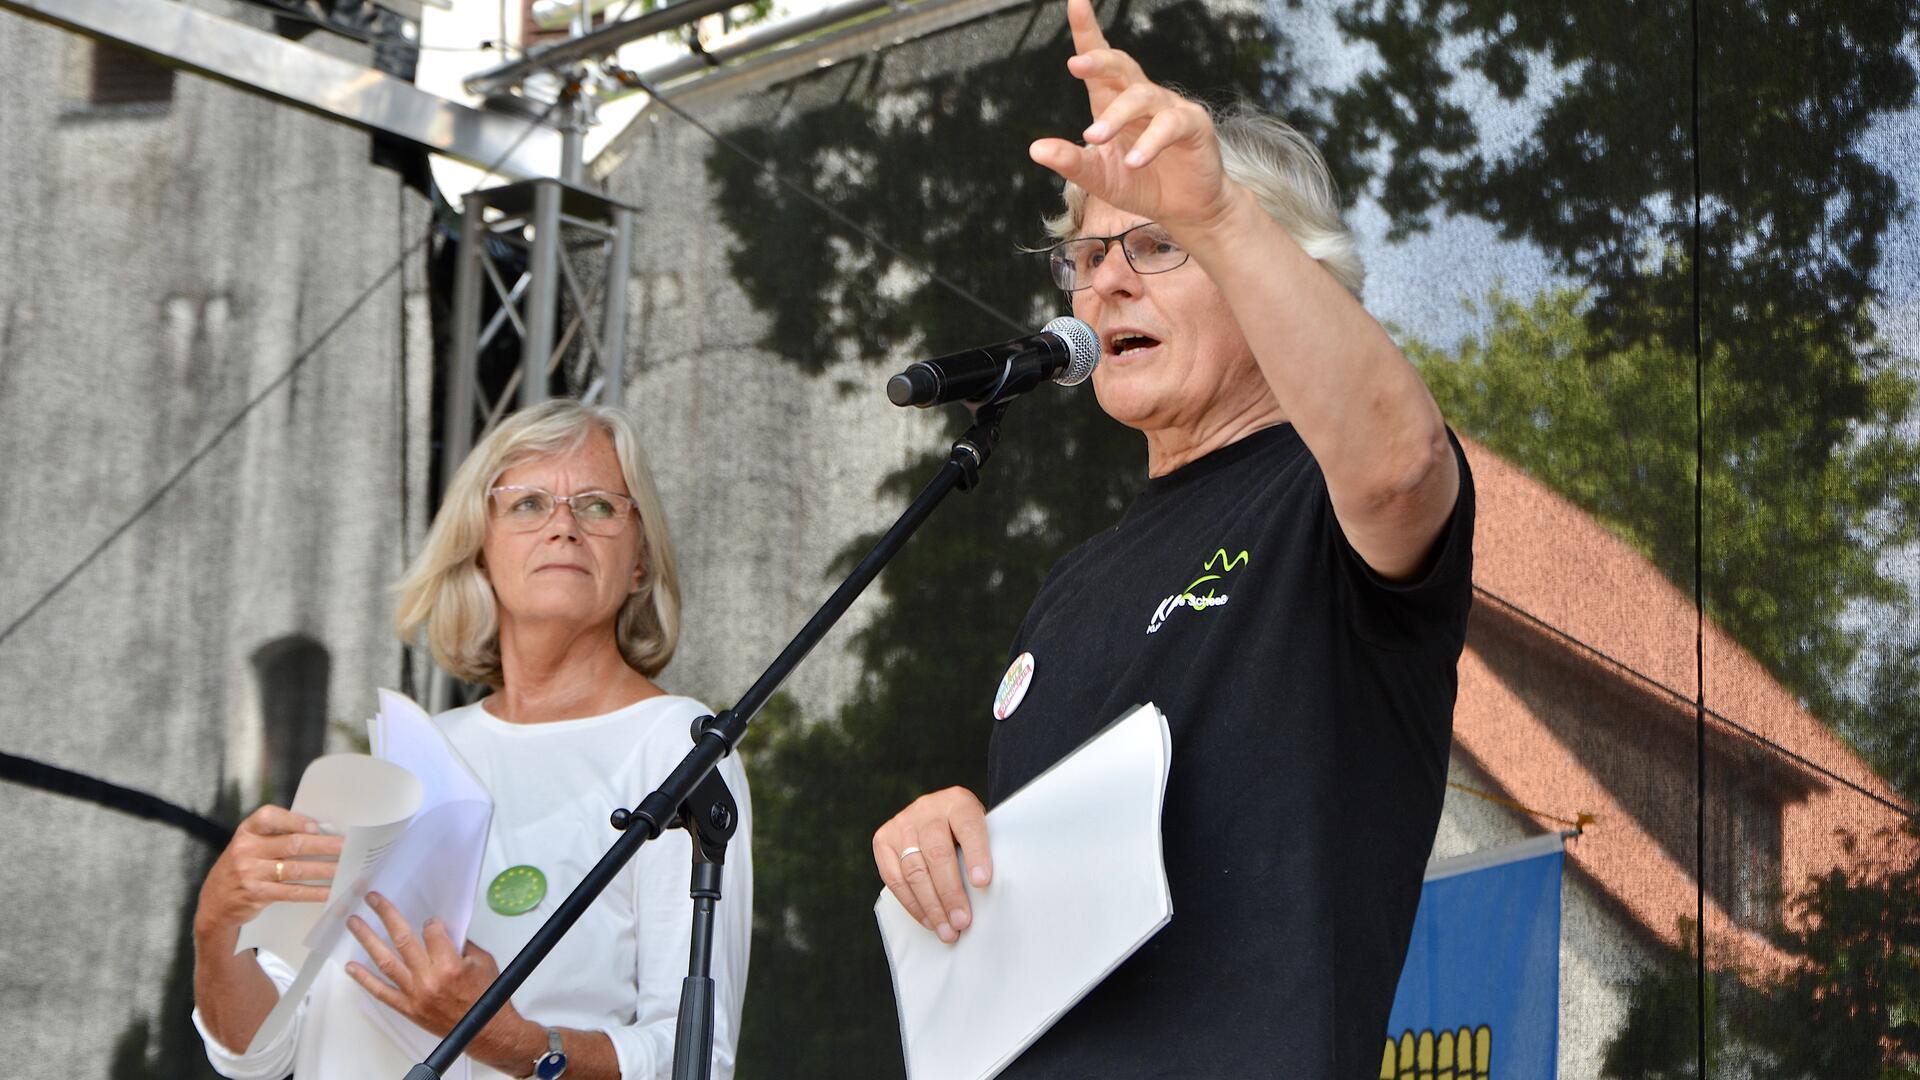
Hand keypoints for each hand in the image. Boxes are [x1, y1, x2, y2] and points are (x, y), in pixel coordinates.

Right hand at [194, 805, 341, 934]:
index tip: (317, 826)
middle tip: (348, 846)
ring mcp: (250, 873)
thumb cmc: (242, 867)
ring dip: (326, 869)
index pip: (269, 817)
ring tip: (347, 867)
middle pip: (292, 844)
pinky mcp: (257, 894)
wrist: (214, 903)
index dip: (295, 820)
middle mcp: (246, 850)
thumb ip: (276, 837)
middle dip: (324, 845)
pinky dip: (315, 891)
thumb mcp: (250, 846)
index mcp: (246, 832)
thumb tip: (320, 831)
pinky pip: (293, 892)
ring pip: (297, 869)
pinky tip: (331, 891)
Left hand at [344, 893, 532, 1066]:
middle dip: (386, 914)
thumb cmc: (487, 997)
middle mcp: (429, 978)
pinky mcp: (407, 1008)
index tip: (431, 923)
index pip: (431, 931)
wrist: (486, 1032)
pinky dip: (364, 979)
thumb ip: (461, 945)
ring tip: (354, 923)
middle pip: (402, 939)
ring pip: (386, 961)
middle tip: (372, 898)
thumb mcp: (483, 962)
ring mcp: (415, 994)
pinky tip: (351, 966)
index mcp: (450, 964)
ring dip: (368, 939)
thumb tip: (443, 933)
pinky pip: (381, 992)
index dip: (431, 923)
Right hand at [872, 787, 992, 942]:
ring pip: (914, 870)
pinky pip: (894, 879)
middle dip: (950, 893)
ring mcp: (902, 823)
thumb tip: (985, 895)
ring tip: (947, 931)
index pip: (968, 827)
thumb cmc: (966, 833)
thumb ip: (984, 852)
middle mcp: (927, 809)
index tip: (983, 882)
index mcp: (958, 802)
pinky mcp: (883, 840)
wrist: (939, 814)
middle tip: (961, 922)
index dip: (976, 855)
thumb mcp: (981, 830)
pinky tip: (928, 921)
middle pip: (936, 854)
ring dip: (931, 906)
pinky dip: (912, 905)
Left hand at [1028, 0, 1239, 231]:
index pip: (1100, 62)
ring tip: (1095, 137)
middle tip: (1076, 64)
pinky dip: (1149, 143)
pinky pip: (1169, 125)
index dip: (1087, 30)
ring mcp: (1169, 108)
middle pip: (1121, 66)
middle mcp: (1141, 97)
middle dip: (1099, 60)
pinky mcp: (1193, 125)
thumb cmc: (1140, 184)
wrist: (1184, 209)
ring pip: (1141, 97)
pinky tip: (1134, 161)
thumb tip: (1035, 148)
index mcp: (1114, 102)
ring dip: (1116, 116)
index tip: (1075, 2)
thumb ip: (1071, 162)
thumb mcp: (1099, 178)